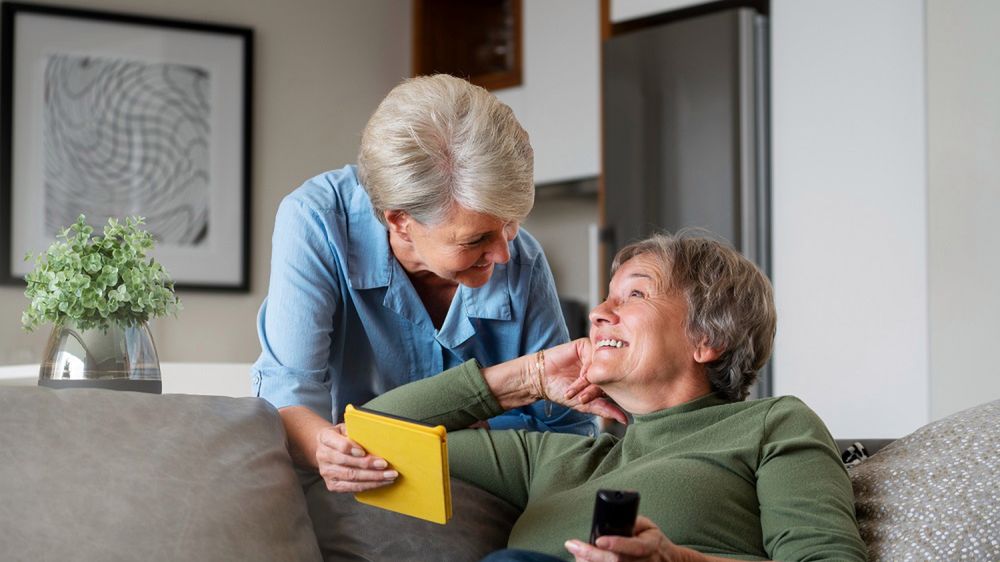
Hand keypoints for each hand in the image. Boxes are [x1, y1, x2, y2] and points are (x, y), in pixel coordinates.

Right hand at [315, 423, 397, 492]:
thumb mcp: (345, 428)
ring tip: (388, 476)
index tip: (364, 451)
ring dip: (372, 477)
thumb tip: (374, 438)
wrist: (326, 448)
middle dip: (368, 465)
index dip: (352, 449)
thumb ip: (355, 432)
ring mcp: (326, 472)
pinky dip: (368, 485)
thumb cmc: (340, 436)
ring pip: (351, 477)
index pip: (339, 445)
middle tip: (384, 464)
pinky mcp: (332, 485)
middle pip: (347, 463)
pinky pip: (352, 487)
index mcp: (325, 438)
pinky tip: (380, 482)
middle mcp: (323, 456)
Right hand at [541, 339, 626, 424]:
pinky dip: (588, 367)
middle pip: (610, 374)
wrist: (542, 379)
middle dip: (597, 388)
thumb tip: (626, 420)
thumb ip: (605, 410)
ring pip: (603, 365)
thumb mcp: (585, 404)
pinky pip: (594, 354)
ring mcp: (594, 355)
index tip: (587, 401)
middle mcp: (601, 365)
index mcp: (604, 378)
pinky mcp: (585, 345)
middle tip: (583, 396)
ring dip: (592, 378)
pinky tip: (580, 375)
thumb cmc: (561, 391)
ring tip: (579, 385)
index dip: (603, 396)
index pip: (615, 385)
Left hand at [564, 516, 693, 561]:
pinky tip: (583, 560)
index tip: (599, 540)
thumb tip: (615, 512)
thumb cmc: (655, 543)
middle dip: (592, 555)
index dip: (616, 544)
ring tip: (575, 552)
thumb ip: (633, 521)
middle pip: (616, 561)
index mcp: (649, 546)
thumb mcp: (649, 526)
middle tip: (573, 546)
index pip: (633, 547)